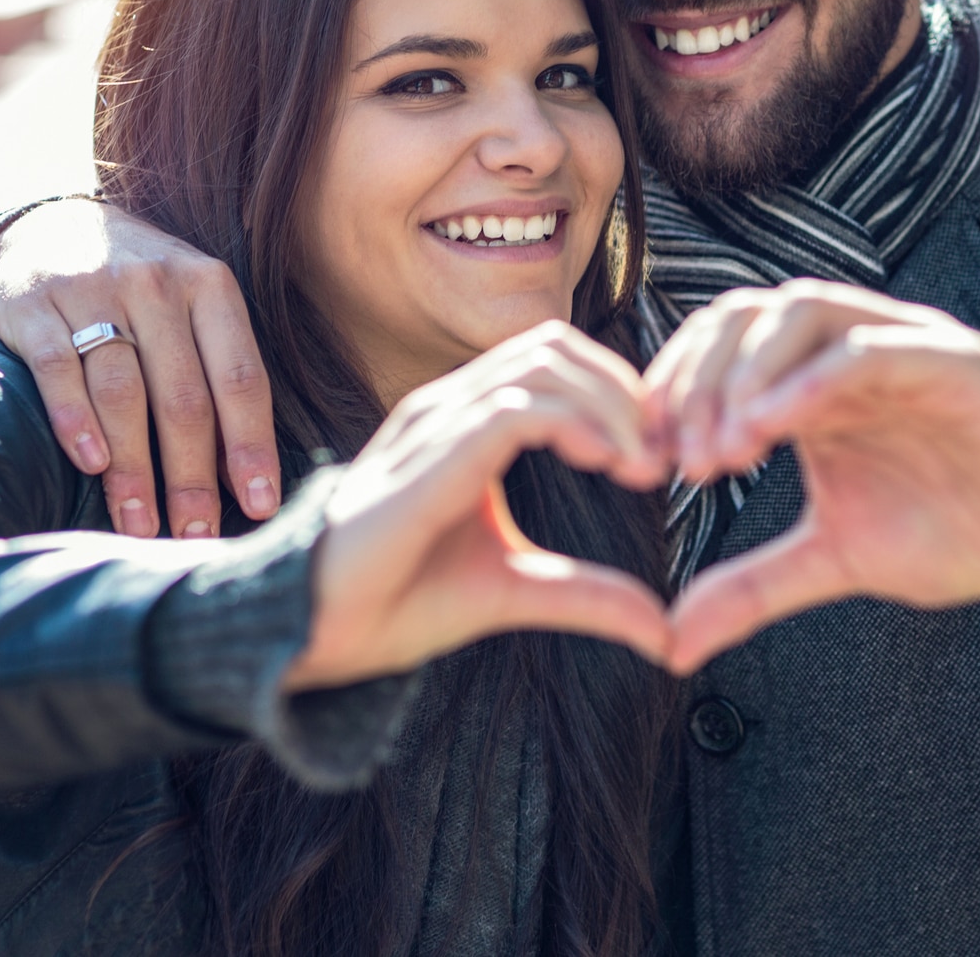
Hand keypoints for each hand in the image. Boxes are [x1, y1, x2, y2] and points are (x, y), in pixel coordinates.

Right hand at [0, 199, 276, 540]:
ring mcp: (93, 289)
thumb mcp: (192, 306)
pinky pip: (59, 369)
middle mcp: (156, 283)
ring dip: (134, 468)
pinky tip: (91, 464)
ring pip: (123, 392)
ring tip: (140, 523)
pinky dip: (75, 420)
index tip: (257, 504)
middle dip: (192, 475)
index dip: (251, 446)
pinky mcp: (34, 304)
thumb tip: (245, 475)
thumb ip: (217, 372)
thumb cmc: (141, 291)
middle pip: (183, 396)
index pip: (240, 377)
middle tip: (194, 535)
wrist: (52, 225)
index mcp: (210, 286)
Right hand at [285, 322, 672, 690]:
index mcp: (466, 422)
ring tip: (642, 465)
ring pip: (543, 364)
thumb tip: (663, 632)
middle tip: (664, 456)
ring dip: (610, 405)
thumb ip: (585, 595)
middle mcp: (449, 406)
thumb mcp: (515, 592)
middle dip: (625, 392)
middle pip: (556, 347)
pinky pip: (513, 408)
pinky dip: (575, 423)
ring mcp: (435, 422)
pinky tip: (604, 462)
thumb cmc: (396, 600)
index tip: (661, 459)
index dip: (619, 396)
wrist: (314, 628)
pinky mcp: (430, 456)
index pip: (555, 363)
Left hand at [643, 280, 979, 674]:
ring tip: (722, 450)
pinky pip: (875, 348)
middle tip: (679, 460)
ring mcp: (903, 346)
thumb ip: (752, 586)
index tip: (646, 464)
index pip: (720, 346)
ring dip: (748, 373)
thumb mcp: (834, 559)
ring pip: (804, 311)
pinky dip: (814, 378)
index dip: (673, 392)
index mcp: (813, 381)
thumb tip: (671, 641)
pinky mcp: (955, 363)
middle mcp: (851, 347)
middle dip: (698, 381)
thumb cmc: (956, 531)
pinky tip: (772, 428)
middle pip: (747, 317)